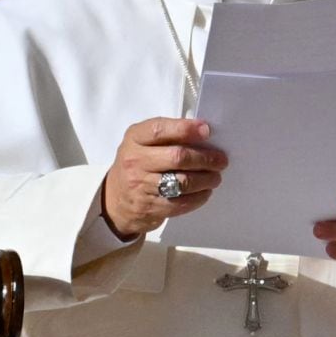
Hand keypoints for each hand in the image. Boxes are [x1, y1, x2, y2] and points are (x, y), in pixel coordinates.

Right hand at [102, 117, 227, 238]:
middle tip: (221, 160)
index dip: (186, 129)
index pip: (160, 130)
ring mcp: (141, 186)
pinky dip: (199, 197)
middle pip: (177, 157)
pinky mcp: (150, 207)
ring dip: (206, 179)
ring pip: (183, 182)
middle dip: (204, 158)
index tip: (207, 131)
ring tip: (215, 177)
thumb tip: (202, 132)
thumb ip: (167, 135)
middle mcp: (135, 161)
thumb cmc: (137, 163)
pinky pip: (181, 203)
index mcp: (135, 138)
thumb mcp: (142, 142)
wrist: (115, 199)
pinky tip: (205, 191)